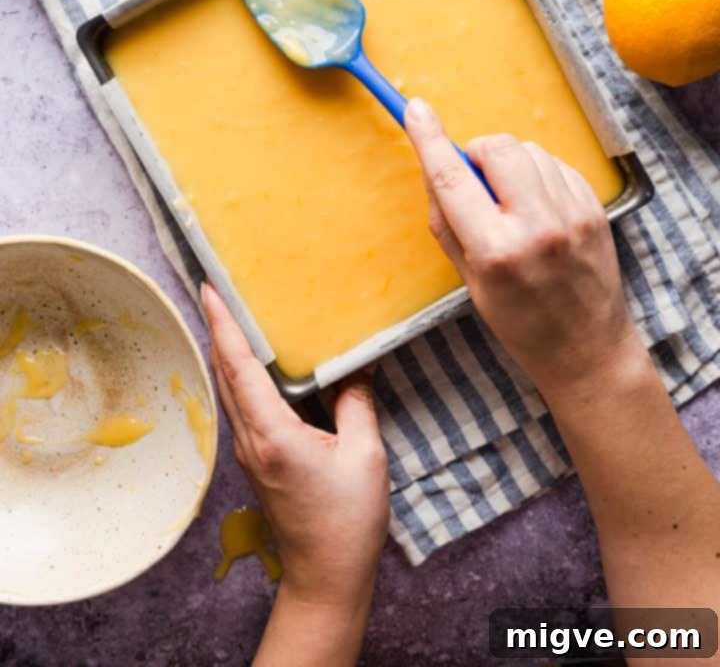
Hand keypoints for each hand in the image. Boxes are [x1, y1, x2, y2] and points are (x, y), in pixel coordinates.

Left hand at [202, 284, 389, 610]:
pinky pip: (240, 406)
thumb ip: (356, 403)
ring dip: (225, 351)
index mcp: (273, 434)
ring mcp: (249, 452)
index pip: (240, 366)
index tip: (209, 289)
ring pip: (228, 390)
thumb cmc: (348, 521)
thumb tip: (357, 363)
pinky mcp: (257, 461)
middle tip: (215, 289)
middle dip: (216, 328)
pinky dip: (238, 375)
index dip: (223, 324)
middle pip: (224, 373)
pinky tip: (251, 366)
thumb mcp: (364, 455)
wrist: (325, 577)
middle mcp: (251, 440)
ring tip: (229, 317)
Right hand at [404, 98, 642, 403]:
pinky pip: (555, 164)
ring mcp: (572, 214)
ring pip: (528, 151)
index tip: (415, 110)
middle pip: (498, 149)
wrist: (587, 348)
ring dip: (510, 165)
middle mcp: (537, 226)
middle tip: (478, 183)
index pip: (452, 179)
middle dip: (479, 154)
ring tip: (512, 204)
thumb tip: (436, 167)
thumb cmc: (519, 321)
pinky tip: (538, 208)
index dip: (429, 139)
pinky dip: (538, 175)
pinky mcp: (595, 208)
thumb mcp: (468, 279)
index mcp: (496, 251)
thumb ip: (448, 221)